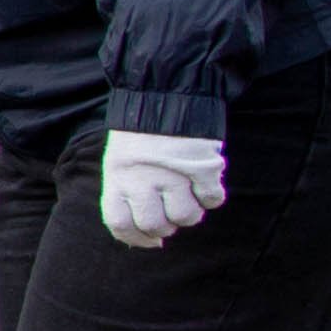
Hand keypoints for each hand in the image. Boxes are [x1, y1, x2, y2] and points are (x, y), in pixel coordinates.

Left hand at [99, 130, 226, 250]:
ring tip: (188, 194)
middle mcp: (143, 178)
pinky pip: (212, 199)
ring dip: (190, 212)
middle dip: (165, 228)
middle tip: (171, 214)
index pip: (120, 224)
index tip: (150, 240)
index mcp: (118, 176)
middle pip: (155, 225)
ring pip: (186, 217)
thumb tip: (149, 236)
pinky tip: (205, 182)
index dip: (136, 238)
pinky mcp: (203, 166)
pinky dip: (211, 196)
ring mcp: (174, 173)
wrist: (166, 90)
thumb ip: (127, 192)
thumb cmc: (140, 131)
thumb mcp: (119, 159)